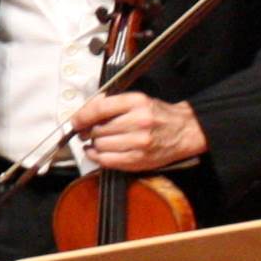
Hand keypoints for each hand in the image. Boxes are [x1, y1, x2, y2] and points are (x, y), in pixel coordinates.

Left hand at [68, 90, 205, 172]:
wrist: (185, 131)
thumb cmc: (160, 116)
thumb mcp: (139, 100)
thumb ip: (113, 104)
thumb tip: (86, 112)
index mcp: (137, 102)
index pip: (99, 109)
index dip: (81, 116)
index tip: (75, 121)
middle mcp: (139, 121)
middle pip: (97, 129)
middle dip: (89, 131)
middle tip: (88, 131)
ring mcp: (139, 142)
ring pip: (100, 145)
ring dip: (94, 144)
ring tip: (98, 141)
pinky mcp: (139, 160)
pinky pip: (107, 160)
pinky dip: (97, 157)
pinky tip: (97, 152)